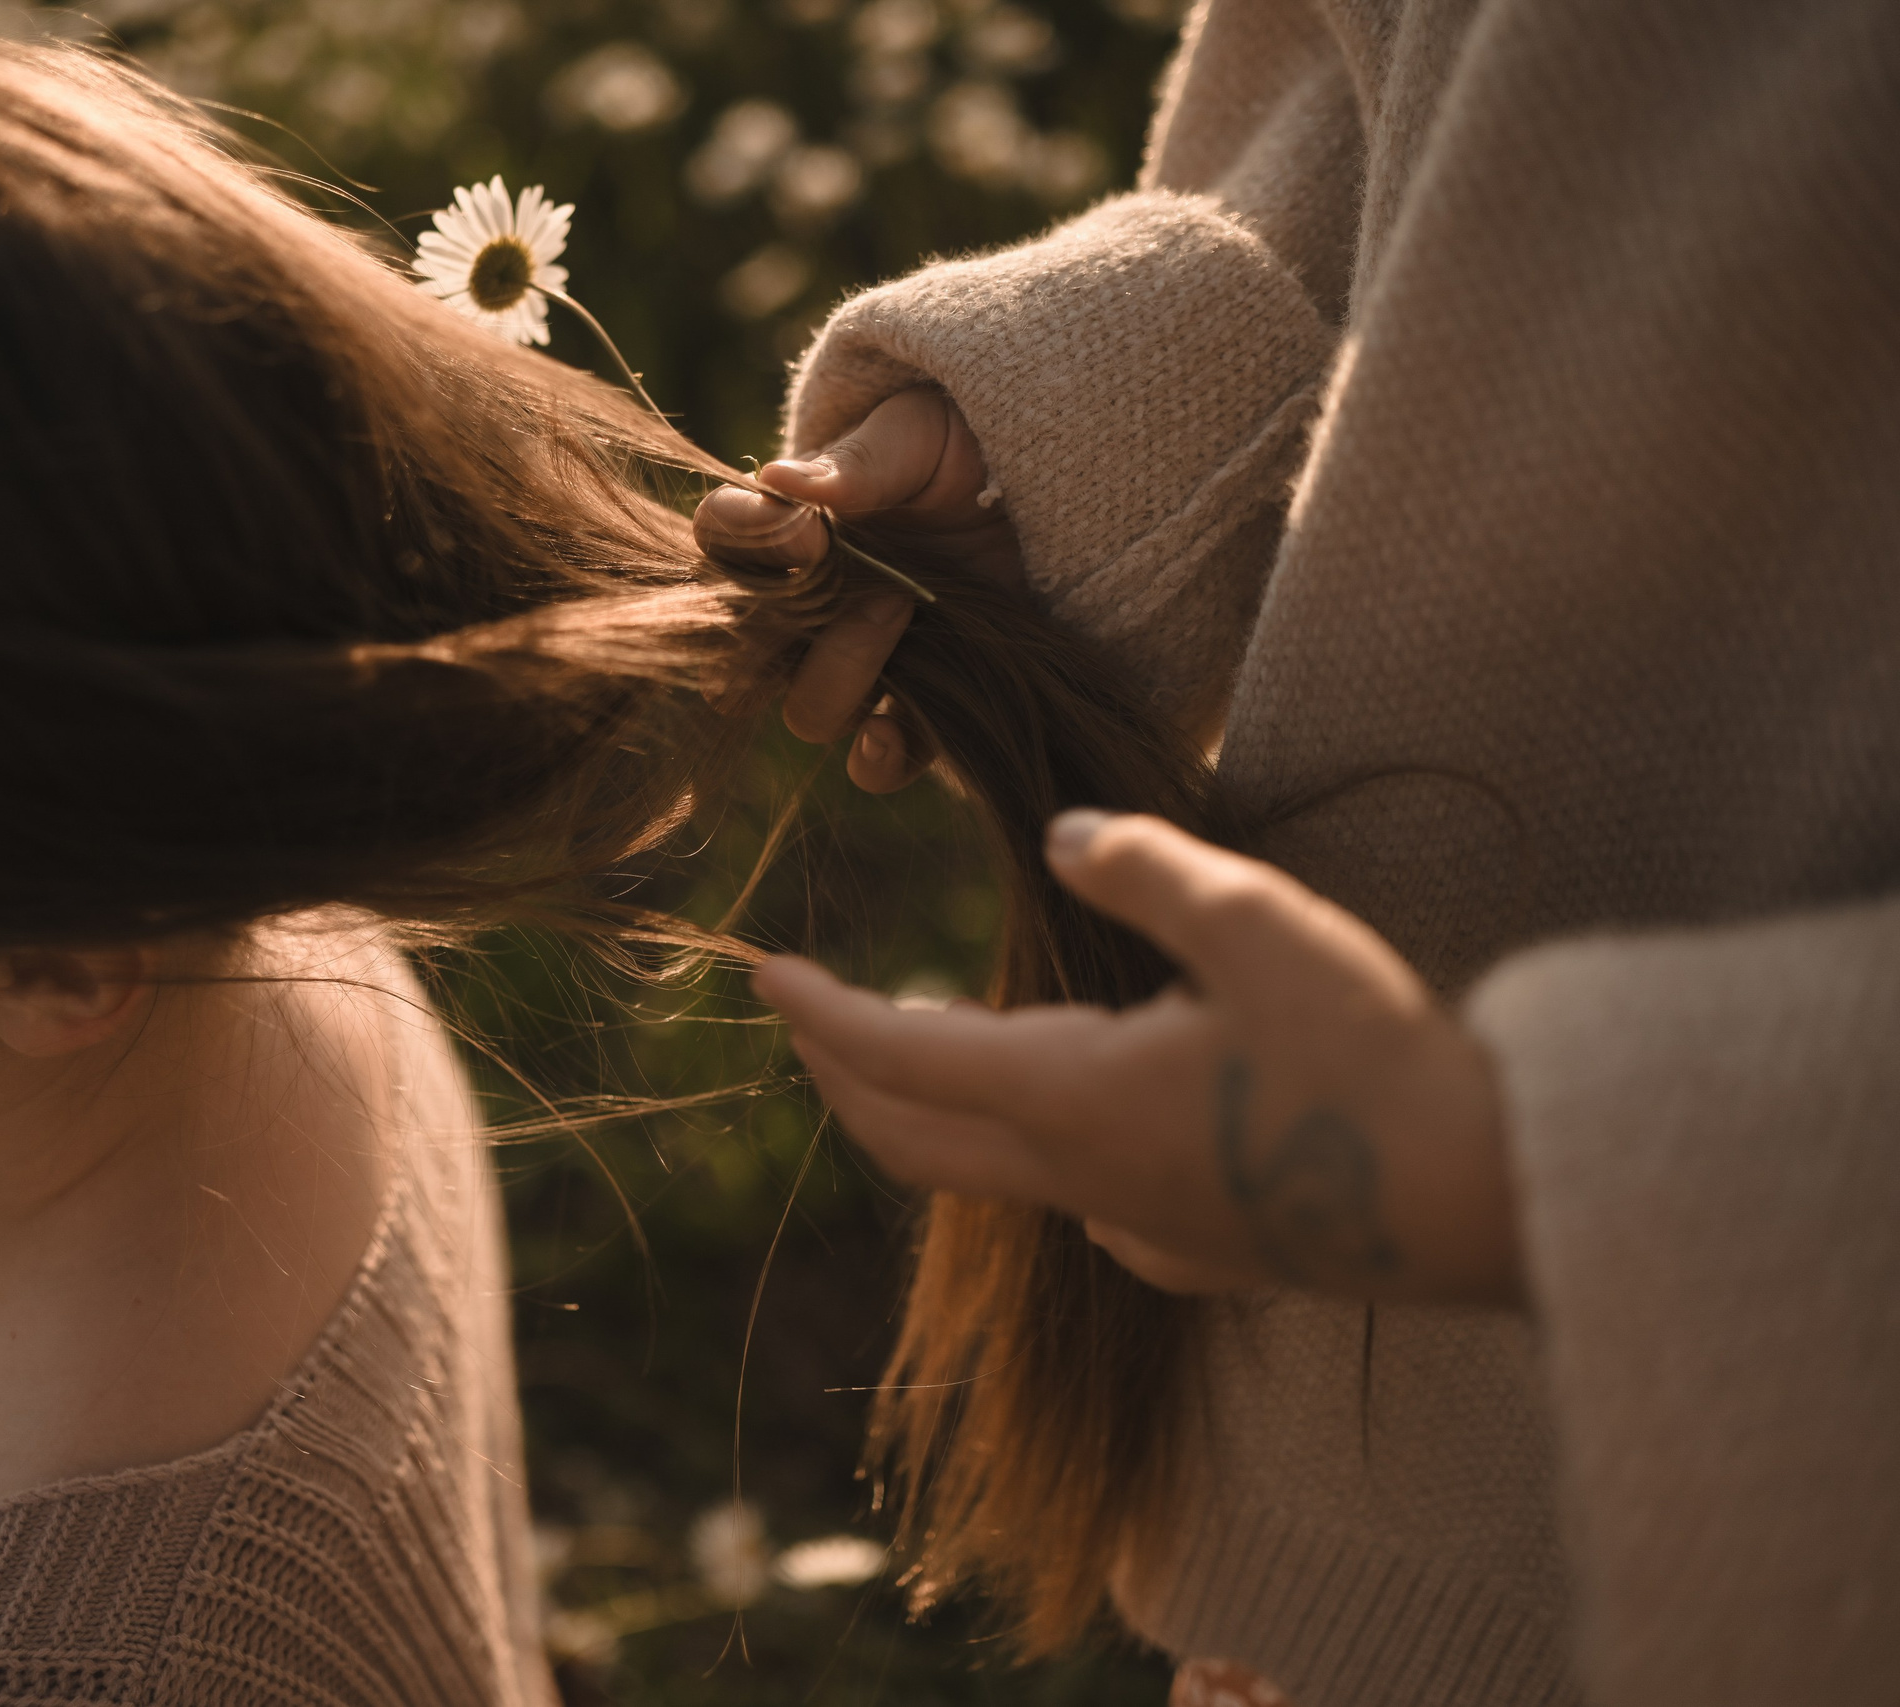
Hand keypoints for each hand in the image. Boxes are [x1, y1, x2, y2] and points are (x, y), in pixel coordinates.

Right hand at [694, 387, 1020, 792]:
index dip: (745, 543)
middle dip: (783, 631)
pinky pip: (873, 764)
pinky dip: (875, 759)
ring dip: (842, 675)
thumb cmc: (965, 448)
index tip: (808, 535)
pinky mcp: (918, 709)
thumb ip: (858, 463)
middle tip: (866, 583)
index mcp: (788, 529)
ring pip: (805, 710)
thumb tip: (778, 480)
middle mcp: (806, 607)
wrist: (1047, 496)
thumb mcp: (919, 435)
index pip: (719, 538)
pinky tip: (892, 732)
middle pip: (741, 652)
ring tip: (906, 610)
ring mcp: (857, 664)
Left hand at [754, 811, 1523, 1306]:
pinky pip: (1075, 1209)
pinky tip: (1063, 1131)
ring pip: (986, 1176)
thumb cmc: (1368, 1055)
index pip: (897, 1054)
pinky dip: (1026, 1156)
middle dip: (839, 1074)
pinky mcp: (1197, 1253)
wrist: (1484, 1197)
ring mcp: (1135, 1228)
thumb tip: (1068, 835)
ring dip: (924, 1113)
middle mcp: (1080, 1178)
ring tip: (910, 1051)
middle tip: (802, 1018)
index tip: (760, 972)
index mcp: (1069, 1095)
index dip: (818, 1011)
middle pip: (911, 1137)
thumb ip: (1145, 869)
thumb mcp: (1254, 924)